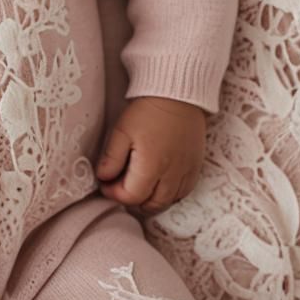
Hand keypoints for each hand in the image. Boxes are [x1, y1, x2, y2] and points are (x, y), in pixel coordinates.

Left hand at [95, 96, 206, 214]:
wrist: (178, 94)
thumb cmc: (148, 111)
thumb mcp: (121, 131)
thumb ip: (111, 158)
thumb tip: (103, 177)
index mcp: (152, 166)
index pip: (131, 196)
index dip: (114, 193)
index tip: (105, 183)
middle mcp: (172, 174)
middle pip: (151, 205)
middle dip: (132, 200)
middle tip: (119, 186)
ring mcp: (187, 172)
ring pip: (168, 202)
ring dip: (150, 199)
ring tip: (137, 184)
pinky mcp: (196, 167)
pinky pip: (183, 192)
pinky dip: (168, 194)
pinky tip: (158, 182)